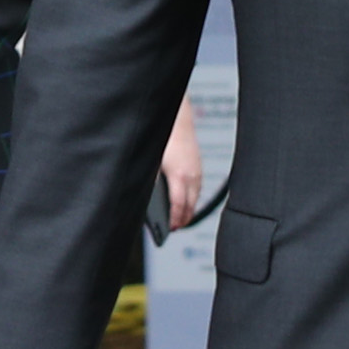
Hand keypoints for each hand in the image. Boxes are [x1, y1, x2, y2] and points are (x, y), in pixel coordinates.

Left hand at [162, 97, 204, 231]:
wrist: (178, 119)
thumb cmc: (163, 139)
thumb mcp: (153, 163)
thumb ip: (152, 183)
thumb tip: (149, 200)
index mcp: (179, 176)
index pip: (179, 205)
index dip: (175, 219)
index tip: (170, 229)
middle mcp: (191, 175)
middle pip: (191, 204)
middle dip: (184, 218)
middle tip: (175, 228)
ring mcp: (197, 170)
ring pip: (196, 196)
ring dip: (190, 208)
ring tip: (181, 218)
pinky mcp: (199, 165)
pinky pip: (198, 187)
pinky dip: (193, 197)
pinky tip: (186, 200)